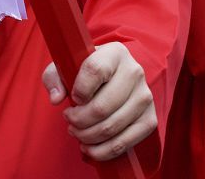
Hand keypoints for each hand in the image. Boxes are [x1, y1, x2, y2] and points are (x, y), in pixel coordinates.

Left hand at [42, 42, 155, 161]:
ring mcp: (145, 96)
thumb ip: (54, 77)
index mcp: (115, 53)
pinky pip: (125, 143)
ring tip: (76, 132)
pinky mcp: (150, 119)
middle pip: (103, 106)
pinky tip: (89, 147)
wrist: (113, 79)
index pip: (95, 70)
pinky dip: (103, 151)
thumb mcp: (66, 66)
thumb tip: (56, 98)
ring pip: (112, 126)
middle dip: (79, 120)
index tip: (73, 98)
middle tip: (69, 120)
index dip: (79, 89)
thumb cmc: (85, 73)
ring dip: (87, 136)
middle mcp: (134, 72)